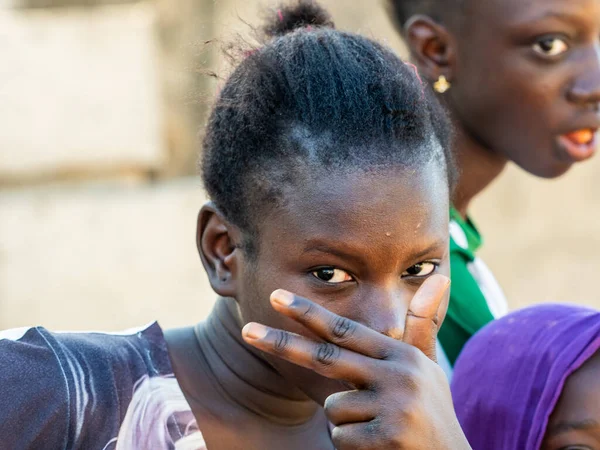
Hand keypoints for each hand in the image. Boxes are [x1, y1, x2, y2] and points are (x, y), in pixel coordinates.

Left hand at [242, 274, 470, 449]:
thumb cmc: (431, 411)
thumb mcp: (427, 368)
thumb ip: (422, 326)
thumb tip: (439, 276)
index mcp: (401, 355)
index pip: (345, 330)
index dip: (308, 314)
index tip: (277, 297)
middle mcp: (398, 374)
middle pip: (325, 357)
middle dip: (282, 344)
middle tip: (245, 330)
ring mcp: (394, 406)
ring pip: (333, 409)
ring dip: (346, 423)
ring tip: (377, 428)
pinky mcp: (388, 437)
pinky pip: (341, 438)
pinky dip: (352, 447)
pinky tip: (379, 448)